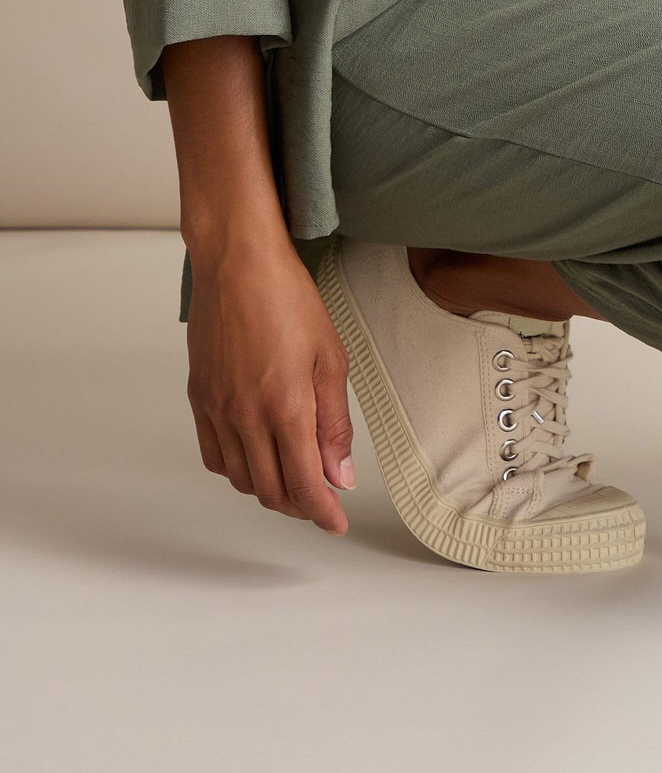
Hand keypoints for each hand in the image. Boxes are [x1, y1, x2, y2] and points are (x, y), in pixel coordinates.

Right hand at [184, 231, 355, 534]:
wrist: (237, 263)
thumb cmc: (287, 298)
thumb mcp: (330, 356)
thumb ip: (334, 421)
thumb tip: (339, 473)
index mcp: (285, 406)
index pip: (304, 483)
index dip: (322, 512)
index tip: (336, 523)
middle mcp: (246, 416)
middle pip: (270, 489)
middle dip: (299, 504)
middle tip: (320, 500)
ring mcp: (217, 409)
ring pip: (241, 478)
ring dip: (268, 490)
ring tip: (292, 479)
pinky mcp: (199, 399)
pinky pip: (214, 456)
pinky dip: (236, 470)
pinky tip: (254, 458)